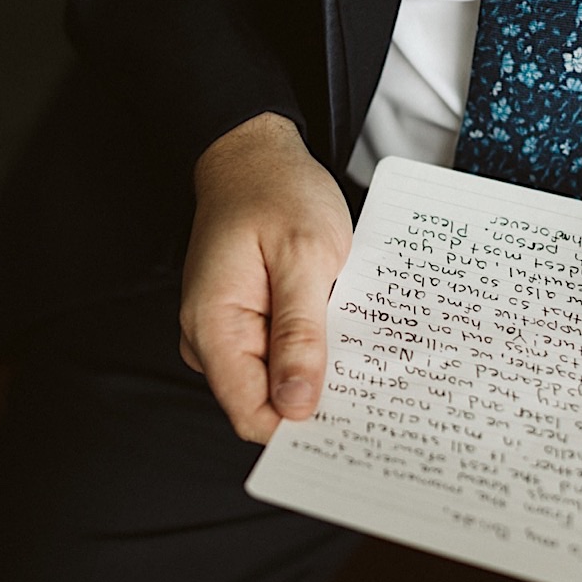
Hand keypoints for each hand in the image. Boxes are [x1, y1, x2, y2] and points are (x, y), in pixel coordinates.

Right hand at [178, 113, 351, 442]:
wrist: (254, 155)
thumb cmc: (278, 193)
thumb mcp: (304, 256)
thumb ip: (300, 333)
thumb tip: (296, 406)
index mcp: (214, 328)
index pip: (252, 415)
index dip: (301, 426)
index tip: (354, 419)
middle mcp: (210, 340)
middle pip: (266, 403)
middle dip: (318, 397)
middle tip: (371, 377)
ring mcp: (226, 333)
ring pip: (276, 381)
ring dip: (320, 369)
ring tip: (359, 340)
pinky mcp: (245, 323)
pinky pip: (280, 354)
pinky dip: (315, 347)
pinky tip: (343, 326)